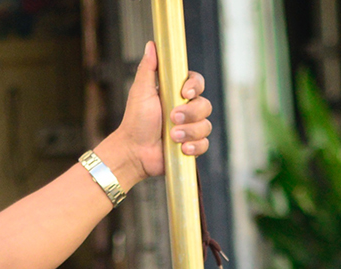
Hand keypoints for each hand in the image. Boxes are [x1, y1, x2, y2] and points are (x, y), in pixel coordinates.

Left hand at [105, 43, 212, 185]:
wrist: (135, 151)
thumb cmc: (135, 121)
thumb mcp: (141, 91)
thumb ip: (148, 68)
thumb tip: (152, 45)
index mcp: (176, 93)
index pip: (197, 83)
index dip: (196, 86)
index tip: (185, 92)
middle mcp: (186, 109)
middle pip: (205, 105)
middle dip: (190, 113)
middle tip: (172, 118)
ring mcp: (190, 128)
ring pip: (206, 126)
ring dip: (189, 131)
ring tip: (172, 136)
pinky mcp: (192, 146)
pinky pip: (205, 144)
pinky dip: (194, 146)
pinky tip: (182, 148)